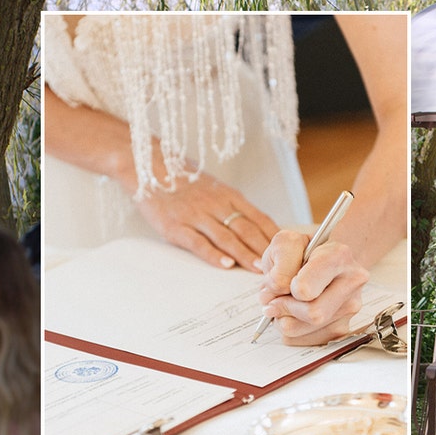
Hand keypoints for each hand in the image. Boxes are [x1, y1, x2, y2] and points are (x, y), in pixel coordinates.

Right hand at [135, 173, 278, 271]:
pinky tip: (226, 265)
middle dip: (264, 249)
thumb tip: (262, 229)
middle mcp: (216, 205)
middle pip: (246, 229)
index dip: (274, 237)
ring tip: (258, 269)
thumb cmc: (186, 182)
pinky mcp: (176, 226)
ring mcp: (196, 215)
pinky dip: (213, 254)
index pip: (259, 218)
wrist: (147, 165)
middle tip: (279, 267)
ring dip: (244, 254)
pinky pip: (198, 242)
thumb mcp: (216, 189)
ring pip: (226, 237)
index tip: (287, 252)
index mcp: (229, 196)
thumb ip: (235, 207)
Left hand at [258, 231, 369, 345]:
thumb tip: (276, 294)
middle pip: (312, 314)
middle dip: (284, 308)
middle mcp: (352, 282)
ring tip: (284, 303)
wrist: (326, 261)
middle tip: (275, 298)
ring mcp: (351, 307)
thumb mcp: (285, 243)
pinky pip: (306, 341)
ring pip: (305, 330)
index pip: (305, 289)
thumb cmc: (304, 252)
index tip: (285, 282)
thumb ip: (280, 261)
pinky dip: (292, 330)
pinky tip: (294, 314)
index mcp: (339, 256)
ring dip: (283, 320)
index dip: (285, 288)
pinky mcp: (343, 327)